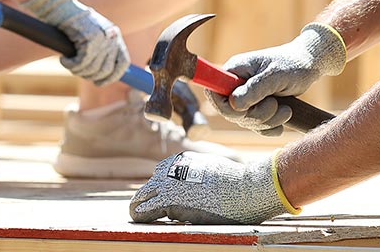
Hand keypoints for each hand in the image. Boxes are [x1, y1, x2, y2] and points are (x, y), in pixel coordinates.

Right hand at [21, 0, 128, 85]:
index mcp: (115, 35)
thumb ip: (101, 50)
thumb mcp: (92, 34)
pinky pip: (81, 63)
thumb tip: (102, 74)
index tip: (99, 82)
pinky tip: (63, 60)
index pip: (124, 63)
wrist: (60, 6)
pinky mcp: (90, 39)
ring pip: (92, 68)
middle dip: (91, 76)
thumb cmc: (73, 22)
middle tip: (78, 71)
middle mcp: (112, 37)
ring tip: (68, 63)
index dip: (112, 76)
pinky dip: (70, 65)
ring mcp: (102, 38)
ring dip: (78, 70)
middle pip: (106, 70)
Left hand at [130, 151, 295, 223]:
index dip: (158, 189)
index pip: (160, 174)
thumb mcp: (214, 169)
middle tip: (140, 211)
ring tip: (135, 215)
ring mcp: (168, 184)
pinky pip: (146, 210)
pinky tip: (136, 219)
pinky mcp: (169, 200)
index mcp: (181, 161)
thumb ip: (199, 174)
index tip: (157, 200)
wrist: (244, 188)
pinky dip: (140, 215)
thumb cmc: (237, 183)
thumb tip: (199, 187)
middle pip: (149, 186)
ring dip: (139, 207)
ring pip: (143, 196)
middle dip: (145, 198)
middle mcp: (171, 169)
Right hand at [206, 23, 344, 136]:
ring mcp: (246, 95)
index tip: (245, 109)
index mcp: (235, 70)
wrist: (309, 66)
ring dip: (267, 121)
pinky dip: (269, 127)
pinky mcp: (257, 106)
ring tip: (286, 111)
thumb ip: (255, 89)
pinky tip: (283, 120)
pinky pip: (256, 125)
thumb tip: (233, 103)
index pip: (214, 92)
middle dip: (256, 115)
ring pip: (245, 120)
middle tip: (276, 106)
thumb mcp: (275, 76)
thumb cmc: (293, 65)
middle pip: (231, 112)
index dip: (226, 106)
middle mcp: (237, 83)